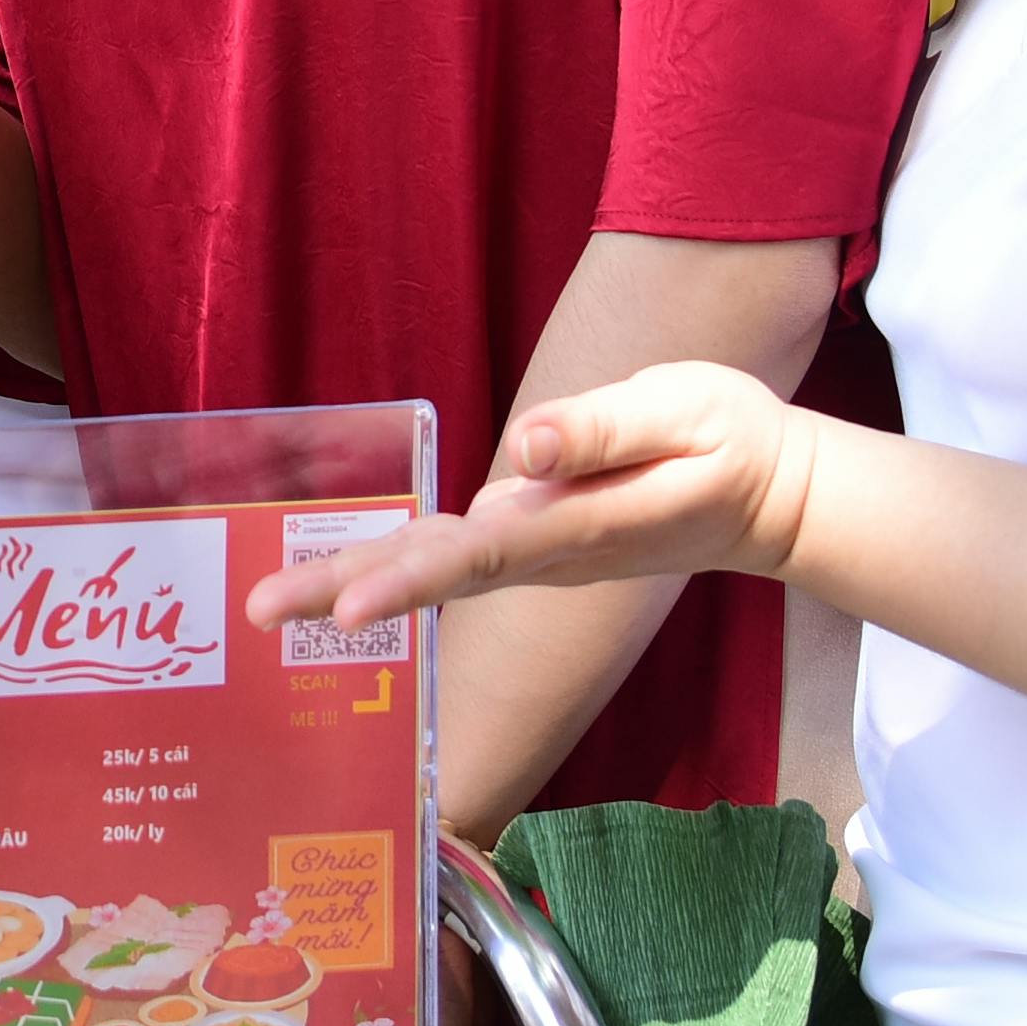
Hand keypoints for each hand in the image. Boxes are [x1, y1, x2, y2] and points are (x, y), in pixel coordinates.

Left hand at [238, 360, 822, 635]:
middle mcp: (543, 551)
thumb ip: (600, 432)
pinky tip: (334, 579)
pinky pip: (448, 558)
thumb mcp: (682, 413)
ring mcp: (534, 551)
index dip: (409, 583)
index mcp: (576, 526)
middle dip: (342, 590)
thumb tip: (522, 447)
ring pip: (432, 568)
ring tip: (272, 604)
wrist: (768, 494)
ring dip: (351, 581)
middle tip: (258, 612)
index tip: (346, 610)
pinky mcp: (530, 537)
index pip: (478, 559)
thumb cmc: (729, 443)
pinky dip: (388, 567)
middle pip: (432, 574)